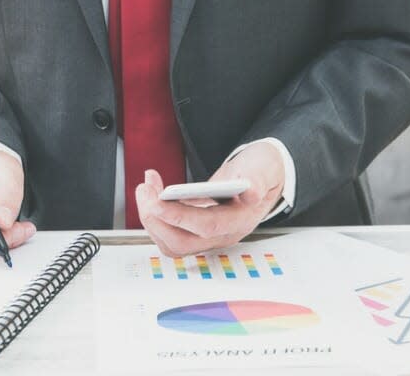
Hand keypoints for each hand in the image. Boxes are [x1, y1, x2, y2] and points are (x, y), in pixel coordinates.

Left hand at [135, 142, 284, 256]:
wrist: (259, 177)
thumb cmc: (260, 172)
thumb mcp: (264, 167)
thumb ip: (259, 179)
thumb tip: (251, 191)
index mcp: (241, 220)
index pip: (207, 226)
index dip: (178, 216)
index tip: (156, 202)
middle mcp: (222, 234)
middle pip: (181, 242)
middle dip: (155, 218)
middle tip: (144, 190)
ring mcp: (207, 236)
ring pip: (171, 241)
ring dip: (151, 217)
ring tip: (146, 187)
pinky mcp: (194, 230)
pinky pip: (169, 233)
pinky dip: (155, 215)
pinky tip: (152, 191)